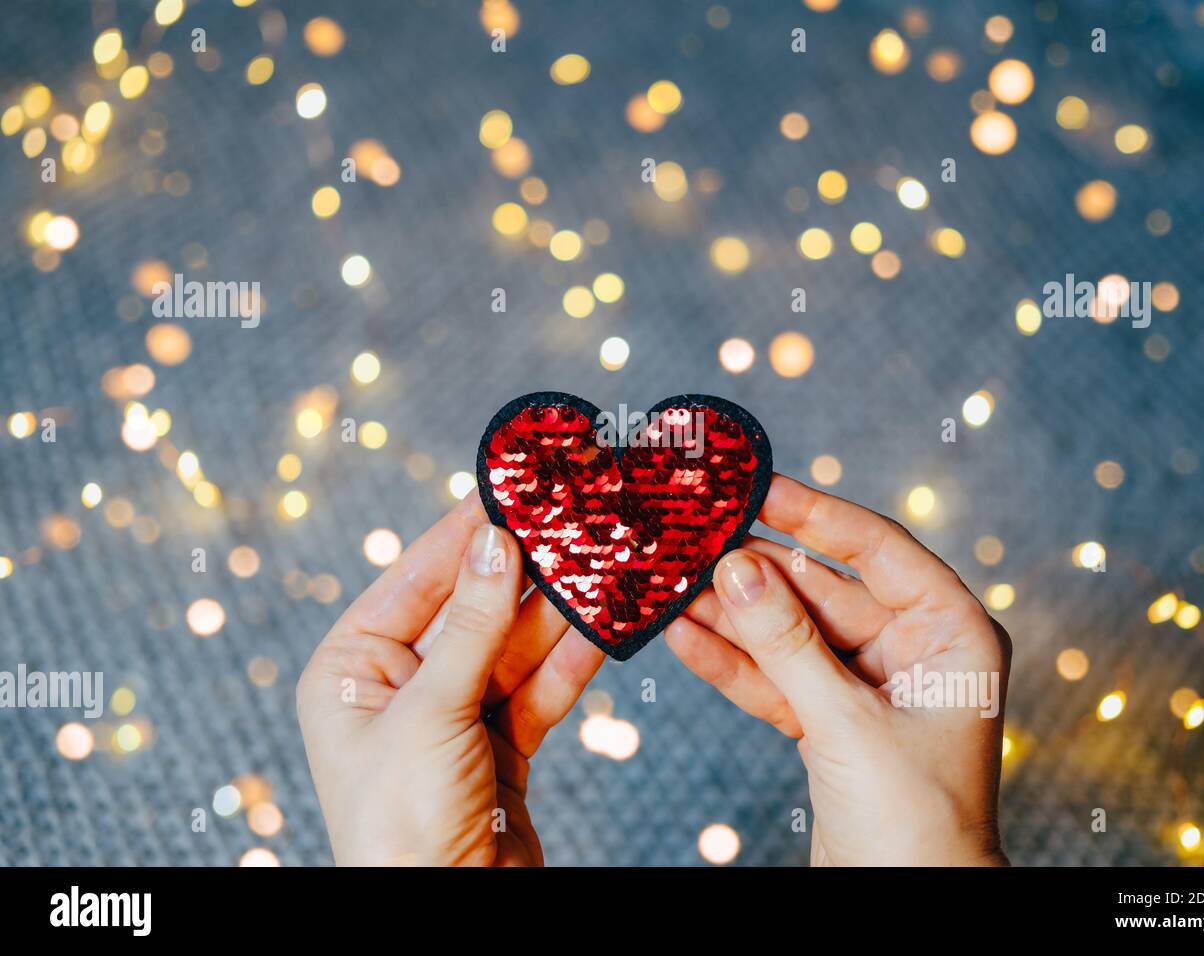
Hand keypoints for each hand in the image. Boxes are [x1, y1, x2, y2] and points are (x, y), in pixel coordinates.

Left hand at [297, 496, 603, 865]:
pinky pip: (537, 688)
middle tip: (575, 524)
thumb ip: (472, 625)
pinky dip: (570, 662)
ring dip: (558, 615)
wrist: (448, 917)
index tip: (511, 488)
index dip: (464, 535)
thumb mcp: (432, 711)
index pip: (414, 580)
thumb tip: (497, 542)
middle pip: (472, 611)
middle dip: (525, 576)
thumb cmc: (400, 825)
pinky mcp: (498, 744)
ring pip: (513, 647)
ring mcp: (451, 715)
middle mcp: (398, 686)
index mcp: (350, 668)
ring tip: (603, 566)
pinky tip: (605, 627)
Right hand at [666, 474, 1010, 865]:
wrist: (907, 911)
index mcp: (952, 635)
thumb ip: (786, 643)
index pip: (878, 550)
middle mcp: (913, 652)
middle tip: (694, 540)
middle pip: (823, 590)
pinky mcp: (832, 724)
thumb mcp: (846, 723)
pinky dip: (734, 665)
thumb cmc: (916, 824)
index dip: (815, 515)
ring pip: (792, 635)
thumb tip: (734, 569)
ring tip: (671, 585)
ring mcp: (869, 688)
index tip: (757, 487)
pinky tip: (683, 640)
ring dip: (734, 617)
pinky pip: (777, 679)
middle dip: (757, 573)